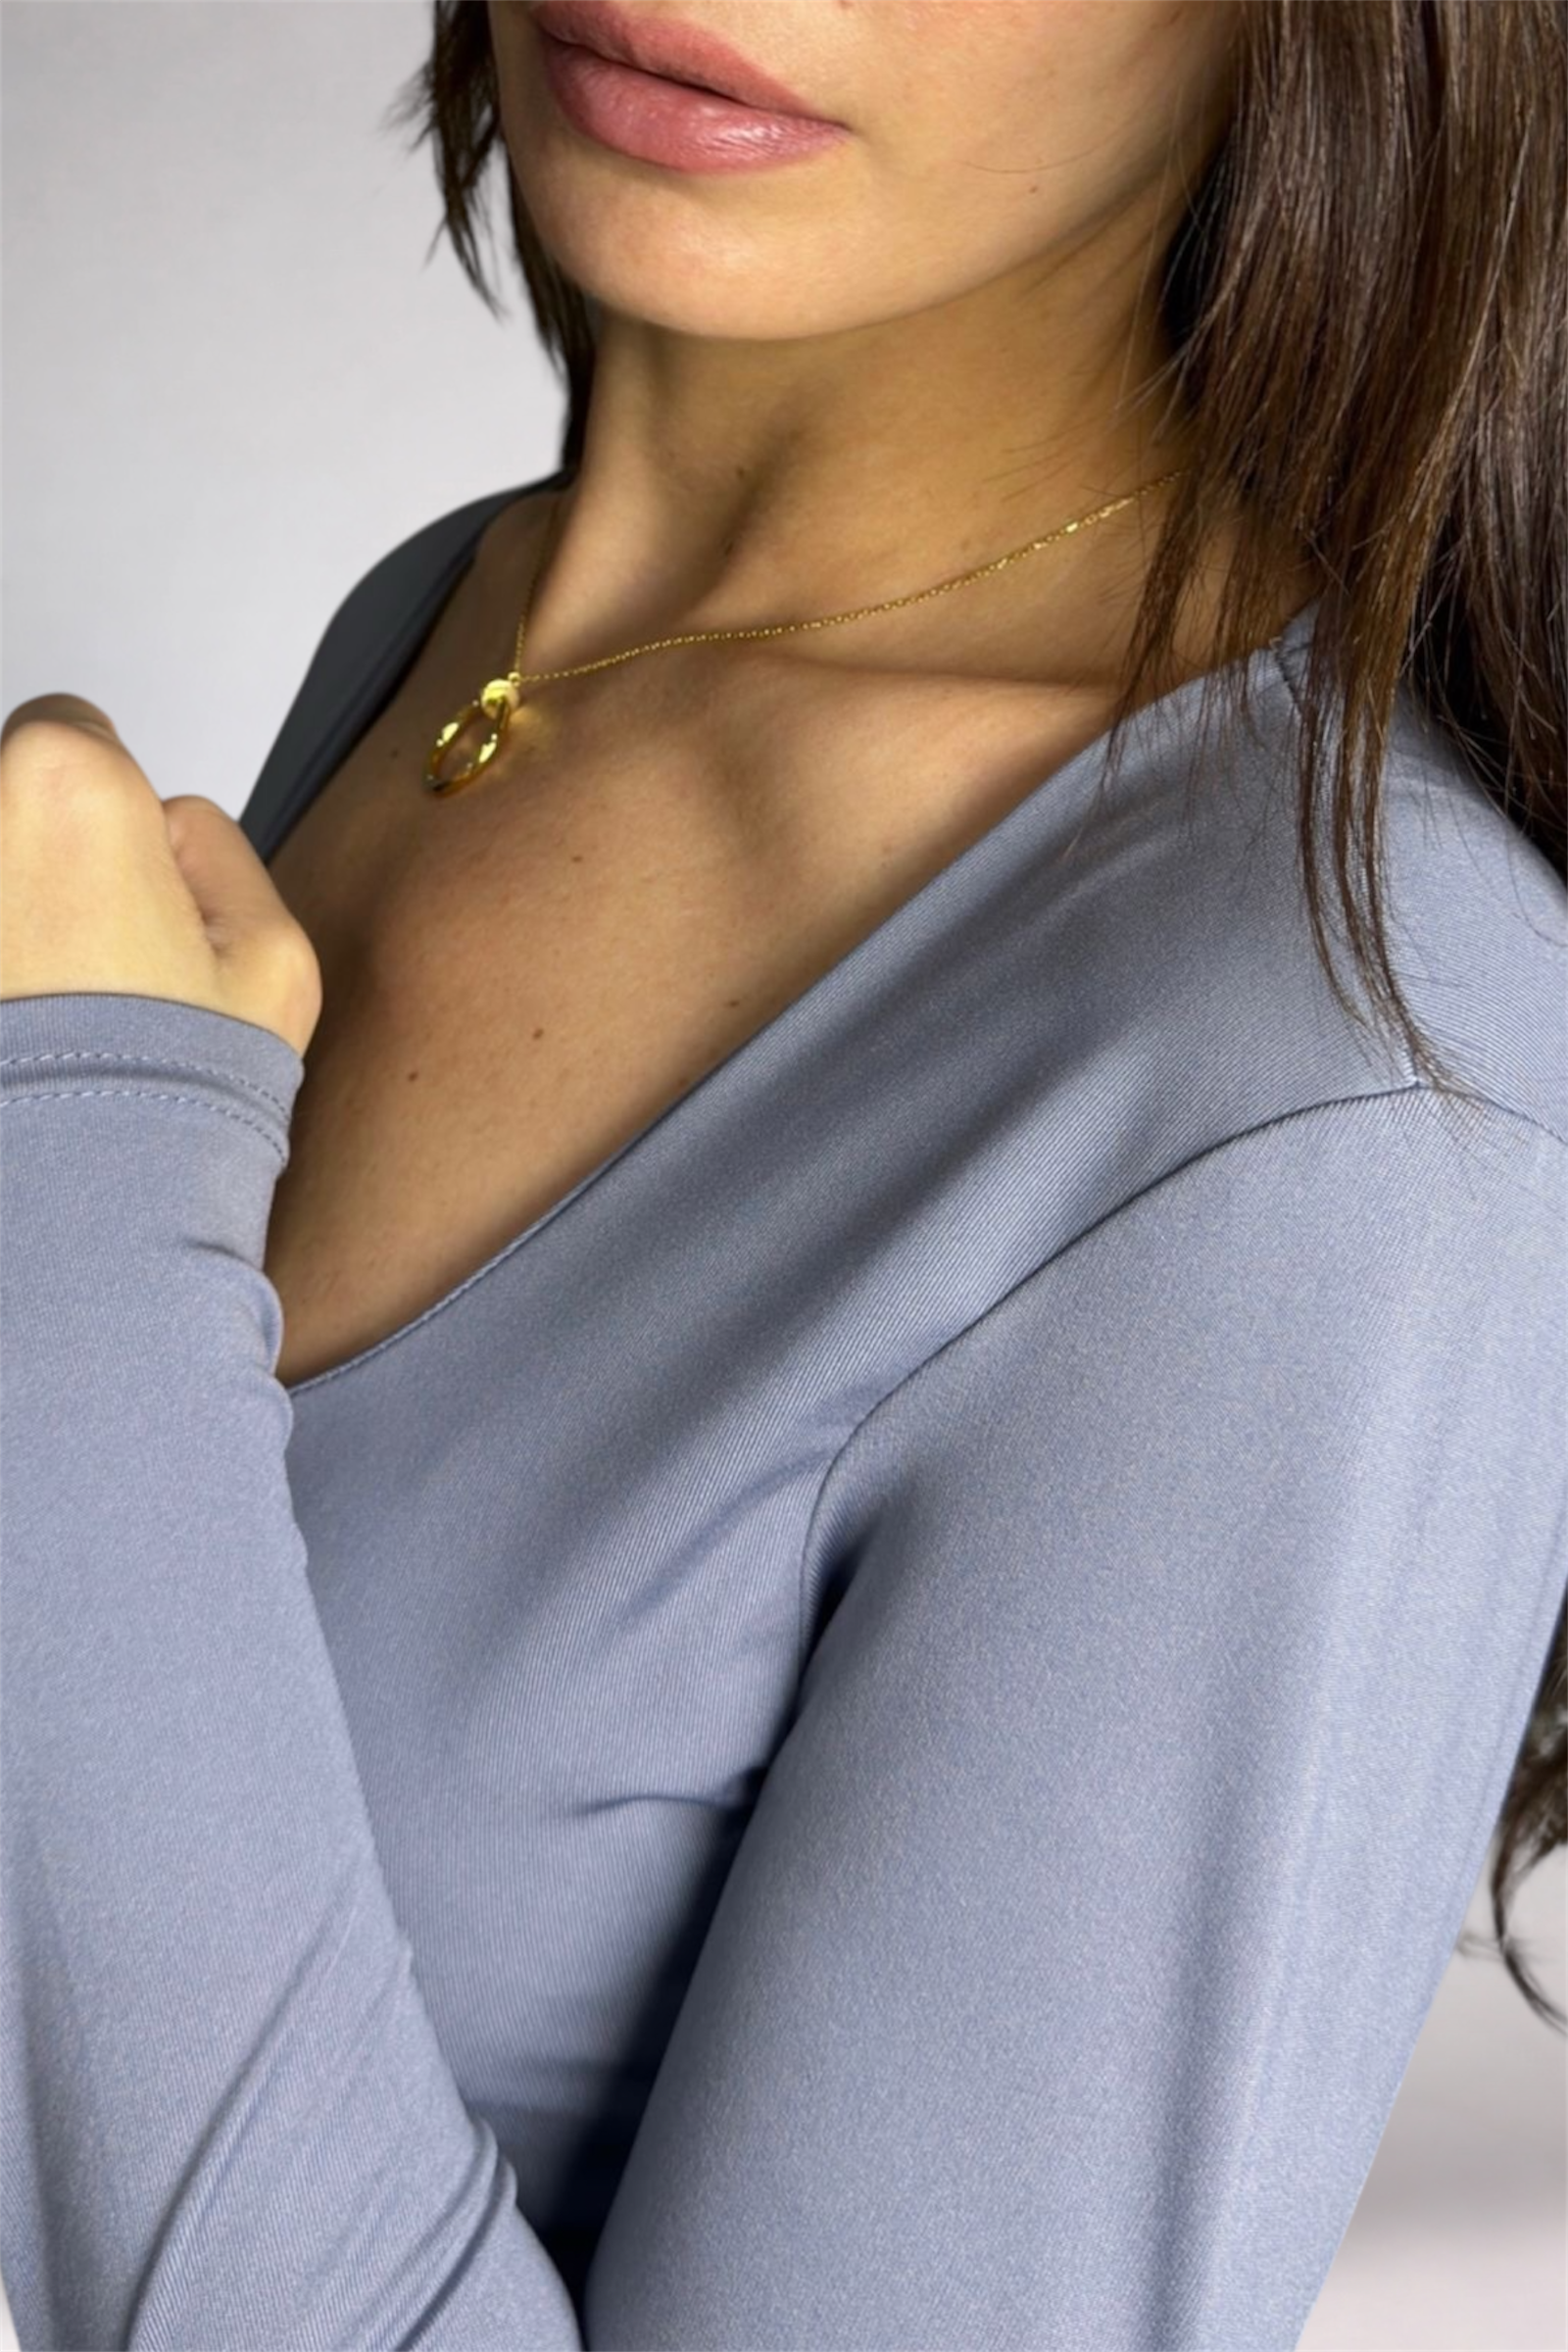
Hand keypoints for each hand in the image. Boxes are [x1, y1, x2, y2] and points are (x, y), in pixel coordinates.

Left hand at [0, 694, 322, 1059]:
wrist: (83, 1217)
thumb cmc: (177, 1094)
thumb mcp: (275, 953)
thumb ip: (217, 848)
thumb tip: (167, 830)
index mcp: (65, 787)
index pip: (74, 726)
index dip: (113, 806)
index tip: (132, 884)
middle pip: (9, 801)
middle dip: (46, 859)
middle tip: (96, 959)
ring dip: (11, 920)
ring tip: (47, 1013)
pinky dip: (3, 974)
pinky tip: (23, 1037)